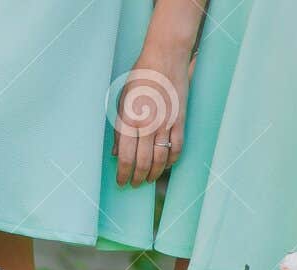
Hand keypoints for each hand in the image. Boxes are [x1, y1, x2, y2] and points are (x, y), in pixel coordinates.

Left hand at [113, 50, 189, 186]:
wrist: (165, 58)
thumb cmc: (140, 79)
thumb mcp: (121, 102)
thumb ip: (119, 129)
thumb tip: (116, 153)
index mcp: (130, 121)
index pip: (126, 158)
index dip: (123, 174)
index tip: (121, 182)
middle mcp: (149, 125)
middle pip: (143, 162)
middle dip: (137, 178)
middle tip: (134, 184)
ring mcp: (166, 123)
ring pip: (161, 159)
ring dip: (154, 173)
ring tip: (148, 179)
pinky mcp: (180, 120)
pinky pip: (177, 147)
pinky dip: (171, 160)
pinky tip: (165, 165)